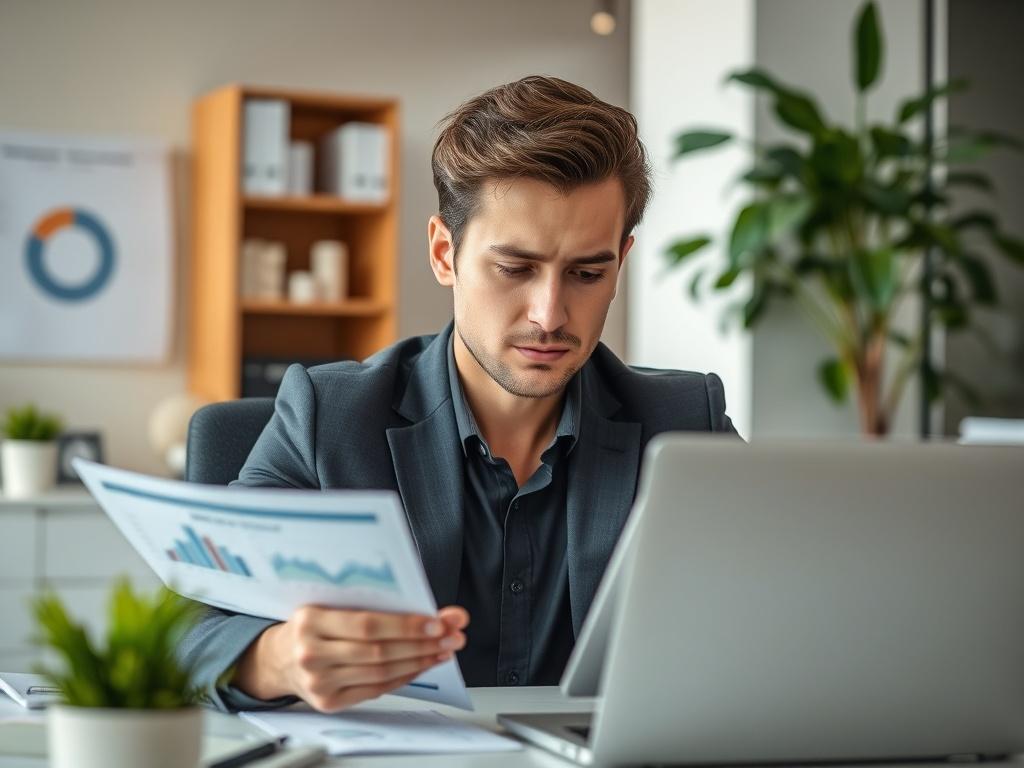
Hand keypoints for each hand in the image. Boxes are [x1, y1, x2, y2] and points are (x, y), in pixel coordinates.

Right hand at [232, 605, 468, 711]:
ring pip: (381, 672)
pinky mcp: (328, 702)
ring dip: (420, 660)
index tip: (437, 620)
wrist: (277, 657)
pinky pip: (376, 689)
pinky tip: (422, 664)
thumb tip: (421, 602)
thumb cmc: (311, 624)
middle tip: (452, 635)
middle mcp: (311, 653)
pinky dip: (404, 676)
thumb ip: (370, 602)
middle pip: (378, 651)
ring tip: (444, 649)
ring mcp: (318, 682)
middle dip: (423, 643)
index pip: (367, 624)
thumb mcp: (328, 603)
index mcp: (310, 619)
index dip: (406, 625)